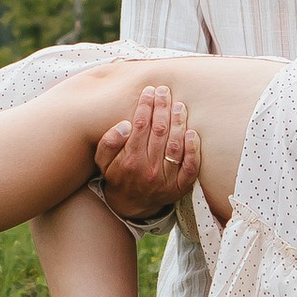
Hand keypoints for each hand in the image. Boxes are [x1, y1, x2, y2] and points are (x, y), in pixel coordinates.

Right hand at [93, 84, 200, 222]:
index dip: (146, 106)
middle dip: (163, 108)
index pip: (141, 126)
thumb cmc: (117, 175)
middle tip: (165, 91)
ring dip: (178, 122)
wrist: (131, 205)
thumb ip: (109, 142)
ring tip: (179, 105)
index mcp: (130, 161)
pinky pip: (191, 166)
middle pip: (159, 132)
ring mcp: (166, 179)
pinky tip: (193, 132)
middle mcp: (149, 169)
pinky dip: (193, 149)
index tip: (149, 91)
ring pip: (175, 145)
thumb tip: (125, 125)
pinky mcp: (180, 186)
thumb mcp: (103, 162)